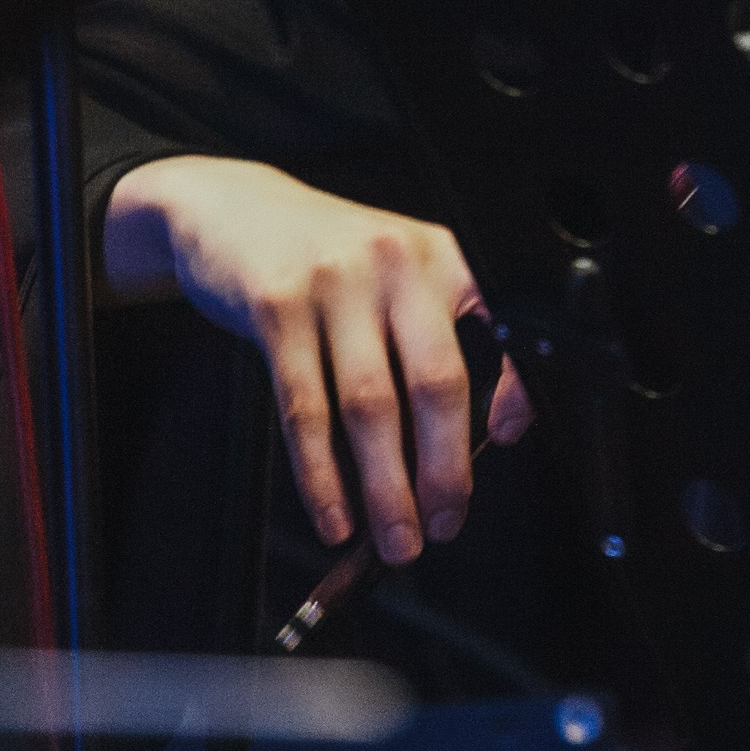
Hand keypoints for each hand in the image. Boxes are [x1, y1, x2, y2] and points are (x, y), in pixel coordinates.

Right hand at [104, 156, 532, 559]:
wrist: (234, 210)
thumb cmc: (329, 261)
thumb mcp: (395, 276)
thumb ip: (430, 340)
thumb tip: (458, 452)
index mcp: (443, 255)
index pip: (502, 325)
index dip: (515, 388)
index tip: (509, 440)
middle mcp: (397, 262)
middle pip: (435, 382)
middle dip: (444, 470)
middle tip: (443, 527)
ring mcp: (335, 282)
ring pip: (369, 407)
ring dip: (384, 488)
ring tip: (395, 539)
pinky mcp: (276, 306)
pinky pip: (303, 409)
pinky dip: (320, 475)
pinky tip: (332, 514)